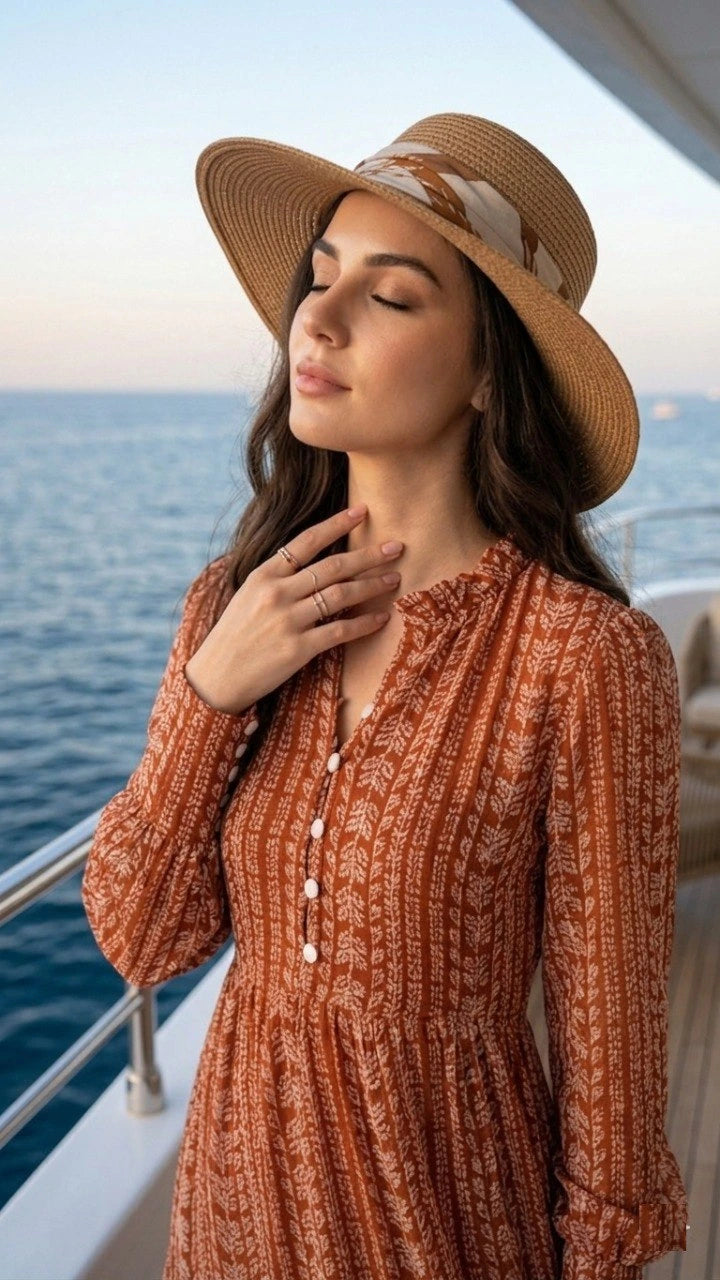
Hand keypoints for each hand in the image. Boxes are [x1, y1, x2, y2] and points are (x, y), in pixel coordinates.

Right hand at [184, 504, 404, 713]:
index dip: (337, 524)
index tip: (362, 511)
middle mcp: (277, 593)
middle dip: (368, 555)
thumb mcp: (249, 595)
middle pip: (332, 566)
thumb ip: (278, 578)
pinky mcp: (297, 649)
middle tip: (397, 548)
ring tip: (394, 579)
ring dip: (372, 585)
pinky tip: (381, 618)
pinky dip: (364, 623)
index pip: (307, 540)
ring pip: (340, 595)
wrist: (216, 677)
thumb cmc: (235, 634)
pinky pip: (340, 631)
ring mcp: (288, 620)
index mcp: (264, 574)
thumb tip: (314, 562)